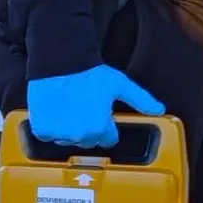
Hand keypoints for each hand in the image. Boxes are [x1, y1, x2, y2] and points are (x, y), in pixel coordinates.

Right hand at [27, 64, 165, 147]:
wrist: (60, 62)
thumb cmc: (90, 73)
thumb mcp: (120, 84)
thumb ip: (141, 99)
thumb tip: (160, 110)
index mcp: (100, 128)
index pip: (107, 139)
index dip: (105, 125)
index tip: (99, 113)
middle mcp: (80, 135)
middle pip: (87, 141)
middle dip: (86, 127)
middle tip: (83, 107)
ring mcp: (59, 134)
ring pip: (66, 139)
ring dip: (67, 128)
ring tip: (68, 108)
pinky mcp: (42, 129)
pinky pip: (47, 136)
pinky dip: (49, 126)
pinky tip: (54, 111)